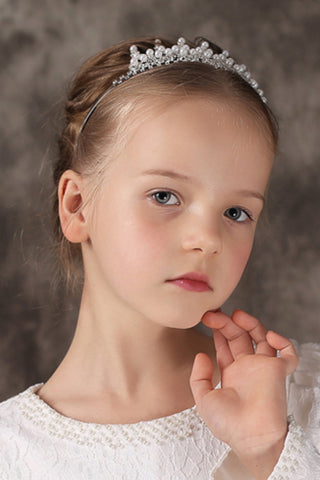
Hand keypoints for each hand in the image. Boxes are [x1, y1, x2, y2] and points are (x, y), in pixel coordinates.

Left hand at [190, 310, 297, 479]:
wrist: (250, 437)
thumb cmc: (228, 424)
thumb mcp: (203, 399)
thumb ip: (199, 376)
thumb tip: (201, 355)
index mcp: (231, 373)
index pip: (225, 344)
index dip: (217, 330)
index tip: (207, 317)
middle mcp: (247, 367)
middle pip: (239, 337)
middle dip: (227, 323)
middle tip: (214, 314)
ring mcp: (263, 368)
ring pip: (261, 338)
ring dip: (251, 323)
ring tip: (237, 315)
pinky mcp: (278, 372)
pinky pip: (288, 354)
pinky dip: (283, 342)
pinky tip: (270, 336)